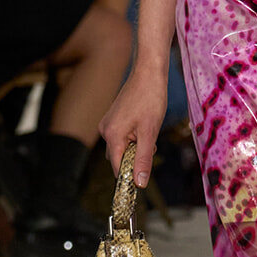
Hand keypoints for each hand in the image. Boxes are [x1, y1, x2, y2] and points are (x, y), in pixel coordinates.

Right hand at [100, 61, 170, 186]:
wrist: (149, 73)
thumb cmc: (150, 99)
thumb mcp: (150, 132)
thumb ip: (143, 159)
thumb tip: (139, 182)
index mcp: (112, 135)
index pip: (117, 167)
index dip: (129, 177)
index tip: (142, 182)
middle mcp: (106, 130)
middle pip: (118, 158)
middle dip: (135, 158)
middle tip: (151, 144)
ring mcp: (108, 124)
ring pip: (121, 147)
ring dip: (136, 147)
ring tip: (149, 130)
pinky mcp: (113, 118)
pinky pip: (122, 136)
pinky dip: (134, 137)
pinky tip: (145, 125)